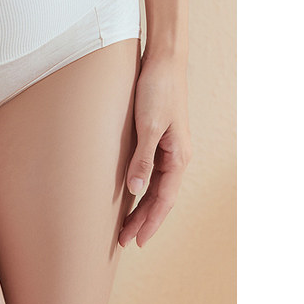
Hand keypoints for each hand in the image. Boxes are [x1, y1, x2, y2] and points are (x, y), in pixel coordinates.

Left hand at [119, 50, 191, 248]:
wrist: (164, 61)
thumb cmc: (157, 90)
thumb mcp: (148, 126)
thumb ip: (142, 159)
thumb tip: (135, 190)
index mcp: (179, 157)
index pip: (164, 199)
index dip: (150, 221)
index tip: (135, 240)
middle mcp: (177, 156)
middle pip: (160, 197)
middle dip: (144, 220)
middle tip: (124, 241)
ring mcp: (170, 148)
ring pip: (157, 187)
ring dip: (142, 207)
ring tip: (125, 225)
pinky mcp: (160, 138)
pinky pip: (152, 172)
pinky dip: (142, 188)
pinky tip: (131, 194)